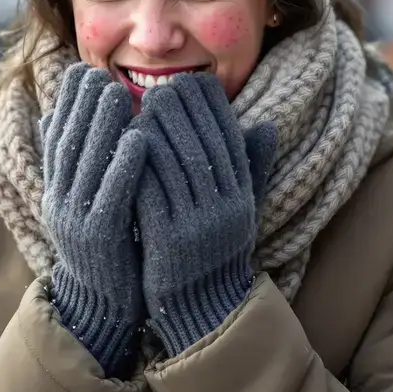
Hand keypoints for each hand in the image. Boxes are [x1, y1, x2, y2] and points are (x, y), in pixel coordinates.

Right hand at [41, 63, 147, 377]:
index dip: (68, 102)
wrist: (102, 307)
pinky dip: (123, 165)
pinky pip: (110, 196)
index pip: (57, 136)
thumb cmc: (106, 247)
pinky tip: (140, 140)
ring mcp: (74, 221)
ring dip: (101, 125)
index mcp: (57, 189)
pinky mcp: (98, 240)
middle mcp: (59, 201)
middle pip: (67, 143)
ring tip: (117, 93)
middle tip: (98, 72)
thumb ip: (79, 164)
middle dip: (82, 105)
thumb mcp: (86, 201)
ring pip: (85, 164)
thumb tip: (58, 120)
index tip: (82, 71)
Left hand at [131, 72, 276, 356]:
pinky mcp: (170, 242)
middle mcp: (226, 208)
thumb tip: (266, 125)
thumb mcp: (242, 209)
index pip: (230, 140)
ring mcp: (199, 226)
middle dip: (184, 113)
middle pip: (205, 147)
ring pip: (179, 166)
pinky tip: (126, 147)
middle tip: (163, 87)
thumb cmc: (218, 251)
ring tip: (142, 107)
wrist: (205, 308)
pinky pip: (154, 195)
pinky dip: (141, 167)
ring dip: (160, 131)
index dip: (212, 108)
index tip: (192, 83)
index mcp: (242, 196)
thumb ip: (251, 168)